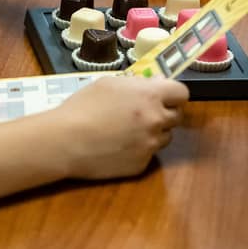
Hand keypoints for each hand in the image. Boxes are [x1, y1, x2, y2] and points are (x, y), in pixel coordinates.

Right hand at [57, 75, 188, 178]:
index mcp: (151, 95)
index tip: (163, 97)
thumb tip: (157, 83)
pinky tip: (118, 147)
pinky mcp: (141, 165)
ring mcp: (151, 145)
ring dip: (153, 133)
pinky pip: (148, 155)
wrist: (65, 140)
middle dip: (164, 113)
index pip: (182, 93)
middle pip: (176, 116)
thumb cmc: (83, 106)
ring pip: (164, 137)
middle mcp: (157, 120)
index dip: (172, 94)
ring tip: (128, 131)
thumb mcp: (110, 83)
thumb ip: (138, 83)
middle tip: (143, 114)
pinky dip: (138, 150)